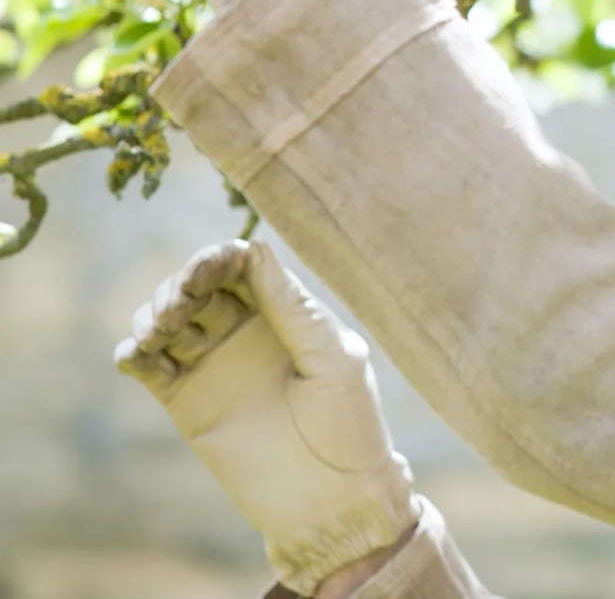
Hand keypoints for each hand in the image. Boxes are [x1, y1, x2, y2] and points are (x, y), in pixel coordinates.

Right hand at [116, 239, 418, 596]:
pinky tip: (136, 354)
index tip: (205, 268)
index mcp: (287, 313)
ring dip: (154, 312)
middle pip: (199, 285)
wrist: (328, 497)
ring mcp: (214, 364)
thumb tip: (255, 249)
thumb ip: (294, 308)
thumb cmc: (348, 424)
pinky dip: (134, 353)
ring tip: (161, 329)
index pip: (242, 266)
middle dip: (182, 283)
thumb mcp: (333, 359)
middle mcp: (247, 331)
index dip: (218, 259)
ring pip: (168, 319)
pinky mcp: (186, 401)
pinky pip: (150, 366)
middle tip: (179, 303)